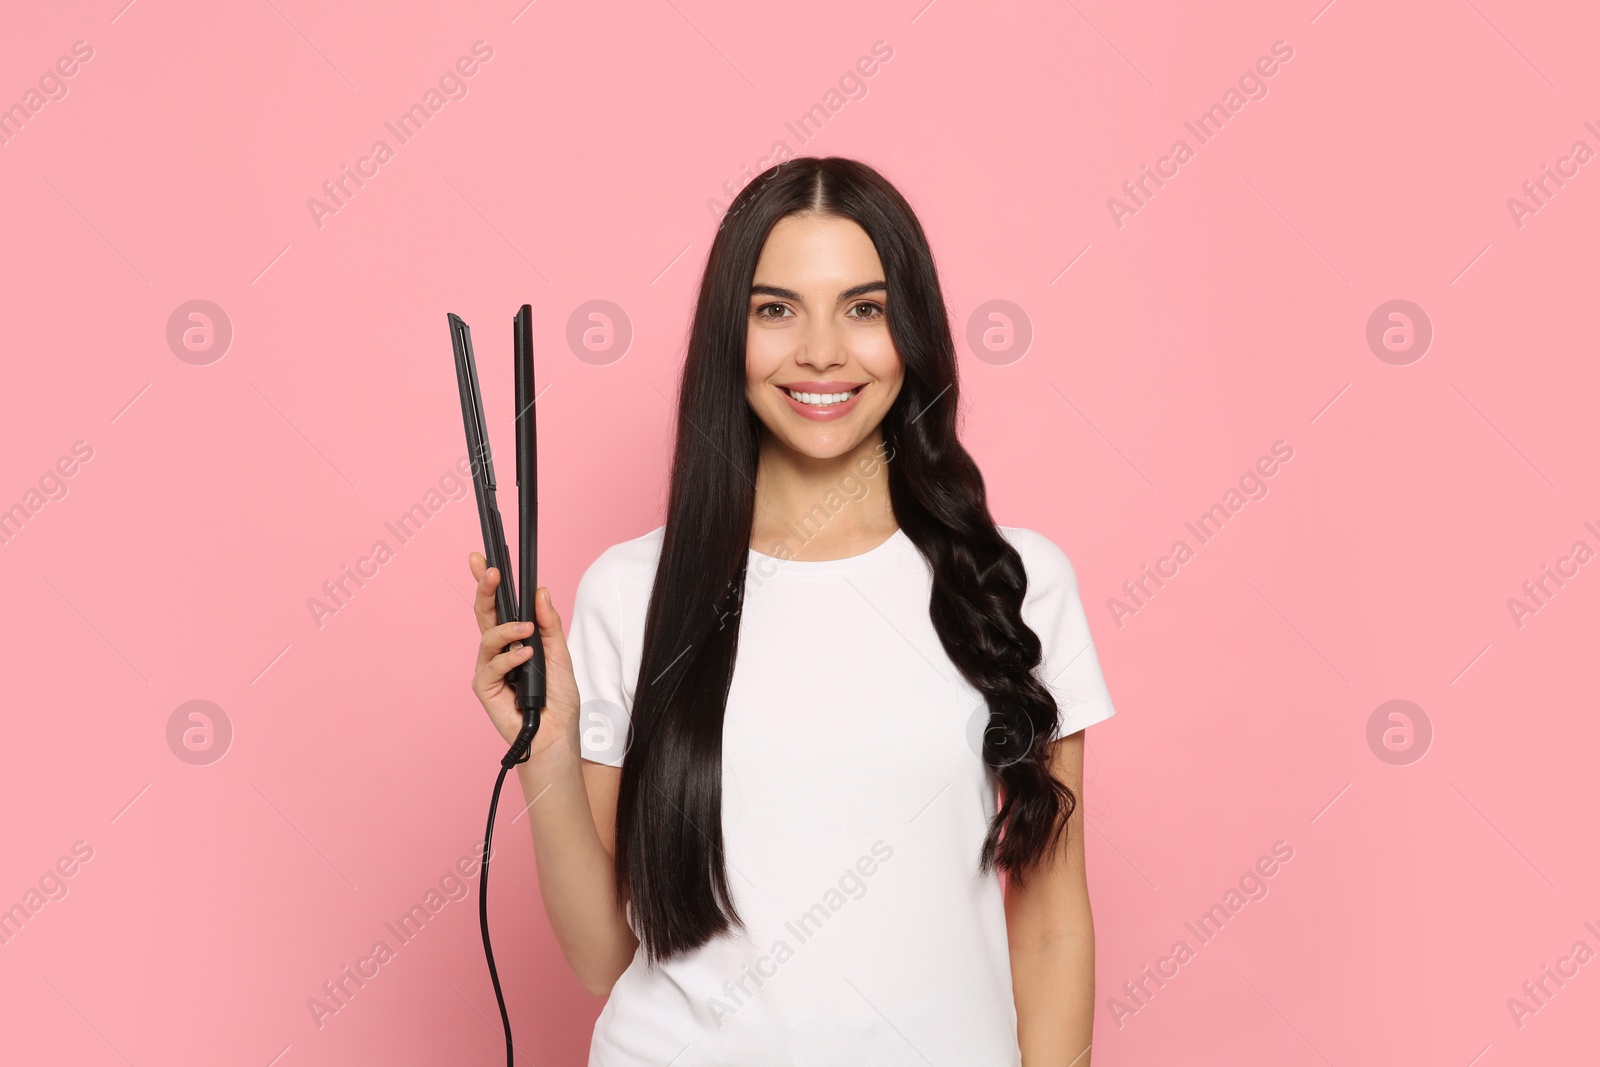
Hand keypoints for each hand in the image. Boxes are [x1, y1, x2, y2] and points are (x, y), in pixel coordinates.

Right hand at [466, 551, 581, 766]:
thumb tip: (541, 592)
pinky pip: (492, 666)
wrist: (557, 735)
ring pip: (487, 637)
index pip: (499, 606)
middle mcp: (498, 652)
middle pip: (484, 614)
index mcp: (514, 640)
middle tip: (491, 573)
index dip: (489, 583)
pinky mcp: (485, 688)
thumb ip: (550, 625)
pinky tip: (525, 656)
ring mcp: (490, 669)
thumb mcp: (560, 655)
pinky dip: (509, 658)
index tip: (483, 559)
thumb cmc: (558, 700)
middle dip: (485, 590)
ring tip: (526, 630)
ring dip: (507, 629)